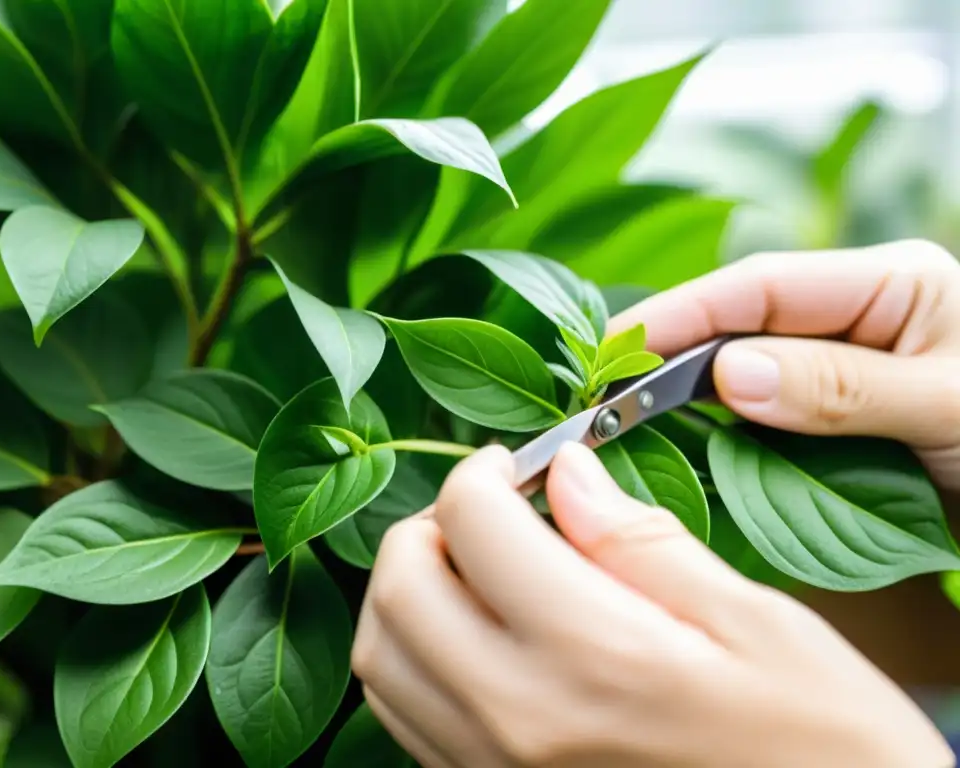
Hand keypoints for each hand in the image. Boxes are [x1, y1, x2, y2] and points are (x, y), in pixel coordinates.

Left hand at [352, 445, 954, 766]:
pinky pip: (408, 720)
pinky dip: (417, 658)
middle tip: (489, 510)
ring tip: (479, 570)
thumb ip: (641, 542)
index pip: (472, 525)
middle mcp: (520, 721)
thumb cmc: (825, 748)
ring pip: (382, 660)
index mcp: (593, 657)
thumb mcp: (756, 625)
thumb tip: (568, 472)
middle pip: (398, 589)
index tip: (517, 464)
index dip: (484, 473)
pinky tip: (480, 638)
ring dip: (410, 591)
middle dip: (428, 525)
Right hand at [607, 239, 959, 492]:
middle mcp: (856, 320)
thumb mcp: (949, 405)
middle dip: (671, 355)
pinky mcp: (833, 420)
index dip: (683, 314)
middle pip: (739, 324)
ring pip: (741, 374)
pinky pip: (761, 419)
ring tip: (628, 423)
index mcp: (891, 284)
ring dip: (687, 399)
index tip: (620, 352)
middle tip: (606, 397)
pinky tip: (683, 450)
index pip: (762, 286)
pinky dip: (719, 435)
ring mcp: (841, 371)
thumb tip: (729, 372)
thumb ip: (841, 387)